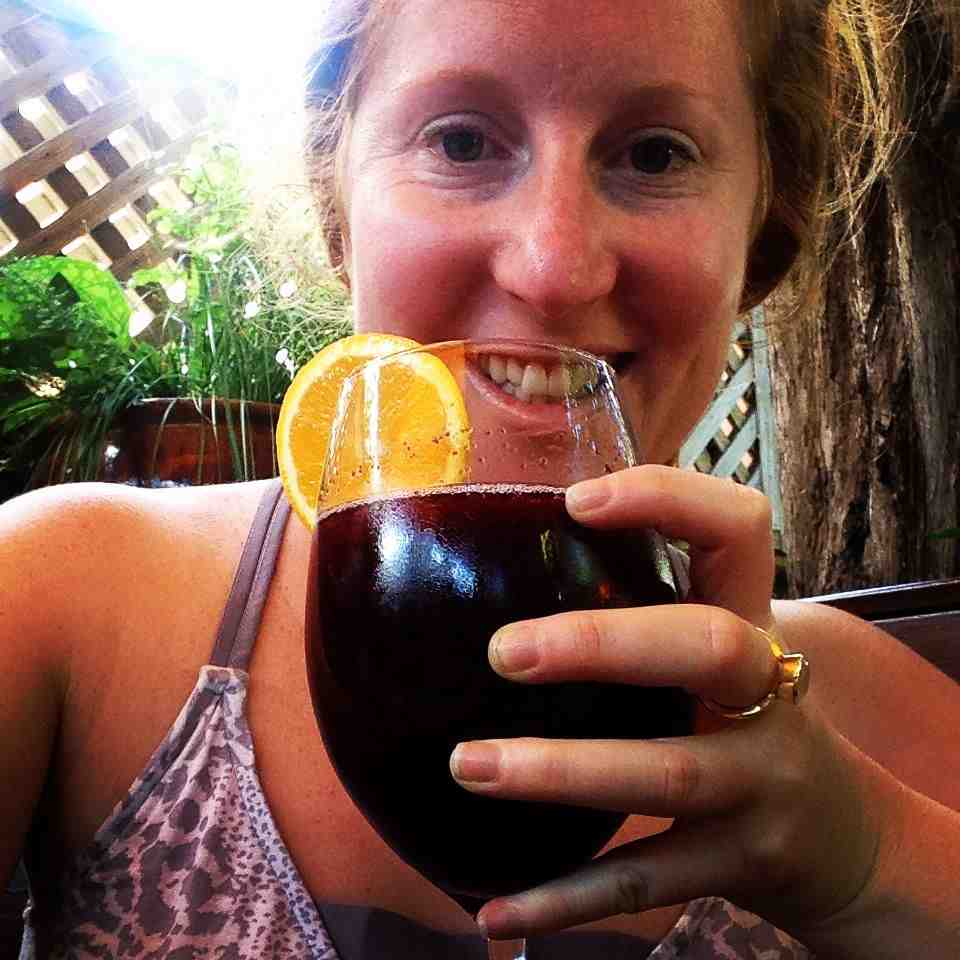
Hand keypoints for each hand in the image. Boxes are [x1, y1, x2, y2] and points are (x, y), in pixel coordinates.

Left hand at [449, 466, 886, 940]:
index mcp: (751, 622)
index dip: (668, 500)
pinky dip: (570, 898)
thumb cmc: (751, 722)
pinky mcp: (738, 861)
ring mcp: (758, 782)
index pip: (738, 530)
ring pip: (665, 771)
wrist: (846, 840)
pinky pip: (648, 879)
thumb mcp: (724, 657)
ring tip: (469, 766)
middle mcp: (767, 694)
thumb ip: (646, 618)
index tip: (576, 503)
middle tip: (504, 652)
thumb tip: (499, 579)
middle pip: (705, 645)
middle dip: (602, 644)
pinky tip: (498, 909)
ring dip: (560, 771)